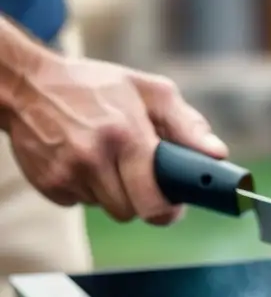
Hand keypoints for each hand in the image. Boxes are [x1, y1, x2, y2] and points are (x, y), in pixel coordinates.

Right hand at [3, 53, 227, 223]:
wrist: (26, 84)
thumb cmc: (96, 86)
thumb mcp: (149, 91)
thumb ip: (187, 124)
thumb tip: (217, 154)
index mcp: (126, 135)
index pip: (155, 200)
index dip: (170, 209)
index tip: (176, 204)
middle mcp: (94, 158)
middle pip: (133, 212)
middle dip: (144, 201)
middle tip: (146, 181)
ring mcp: (66, 174)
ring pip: (108, 208)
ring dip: (115, 193)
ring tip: (111, 161)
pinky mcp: (47, 185)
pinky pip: (81, 203)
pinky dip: (88, 190)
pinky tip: (84, 162)